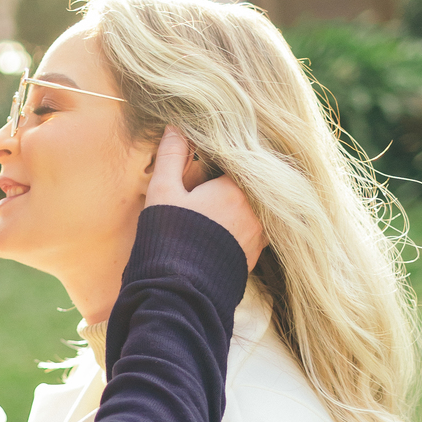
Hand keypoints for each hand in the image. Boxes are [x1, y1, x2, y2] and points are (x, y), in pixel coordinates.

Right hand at [146, 128, 264, 271]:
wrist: (177, 295)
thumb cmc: (169, 240)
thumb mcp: (163, 192)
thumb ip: (171, 156)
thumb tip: (175, 126)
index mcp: (237, 190)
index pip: (239, 162)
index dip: (222, 161)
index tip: (208, 164)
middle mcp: (256, 212)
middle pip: (251, 187)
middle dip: (234, 184)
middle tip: (211, 187)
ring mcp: (258, 238)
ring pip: (255, 211)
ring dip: (241, 207)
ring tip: (217, 209)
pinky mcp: (253, 259)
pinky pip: (253, 233)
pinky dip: (241, 228)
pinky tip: (222, 231)